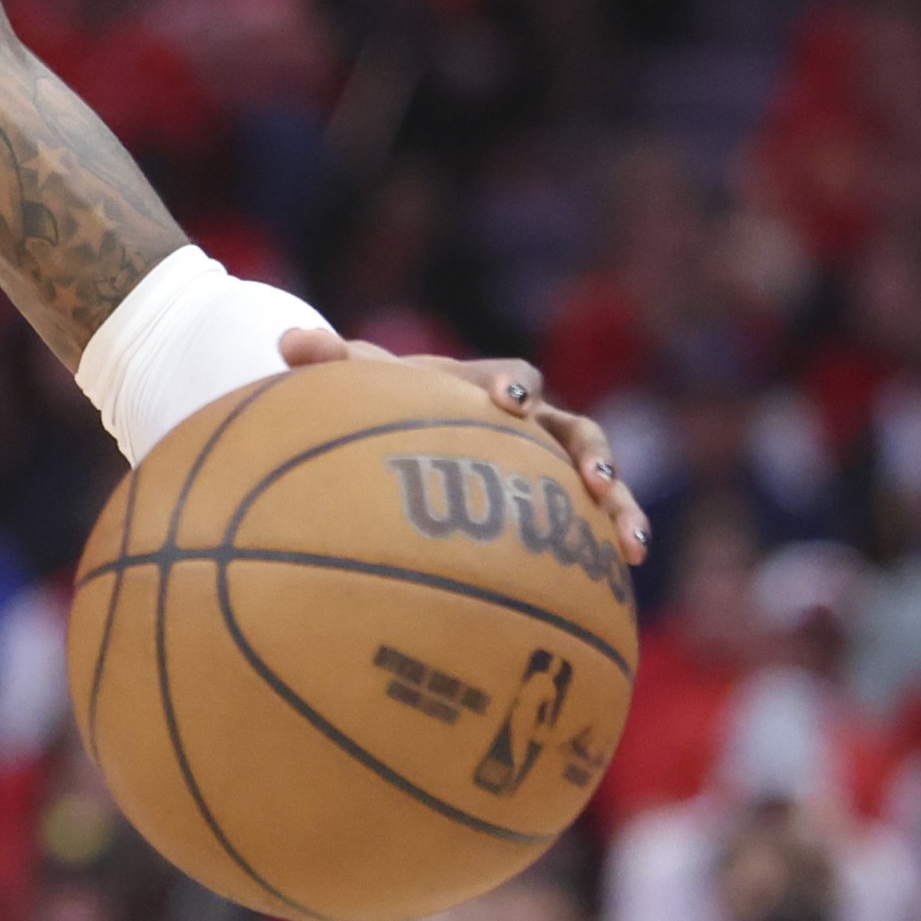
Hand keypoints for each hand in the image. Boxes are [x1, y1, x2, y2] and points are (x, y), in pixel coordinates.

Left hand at [278, 329, 645, 563]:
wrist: (403, 427)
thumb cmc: (382, 405)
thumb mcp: (358, 387)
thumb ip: (330, 363)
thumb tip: (287, 340)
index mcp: (484, 386)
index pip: (509, 378)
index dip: (511, 386)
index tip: (504, 402)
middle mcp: (530, 422)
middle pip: (576, 429)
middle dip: (592, 454)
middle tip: (597, 480)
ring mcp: (547, 463)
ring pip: (596, 479)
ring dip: (621, 506)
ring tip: (633, 546)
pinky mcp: (554, 503)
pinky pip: (586, 526)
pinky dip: (605, 547)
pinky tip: (620, 580)